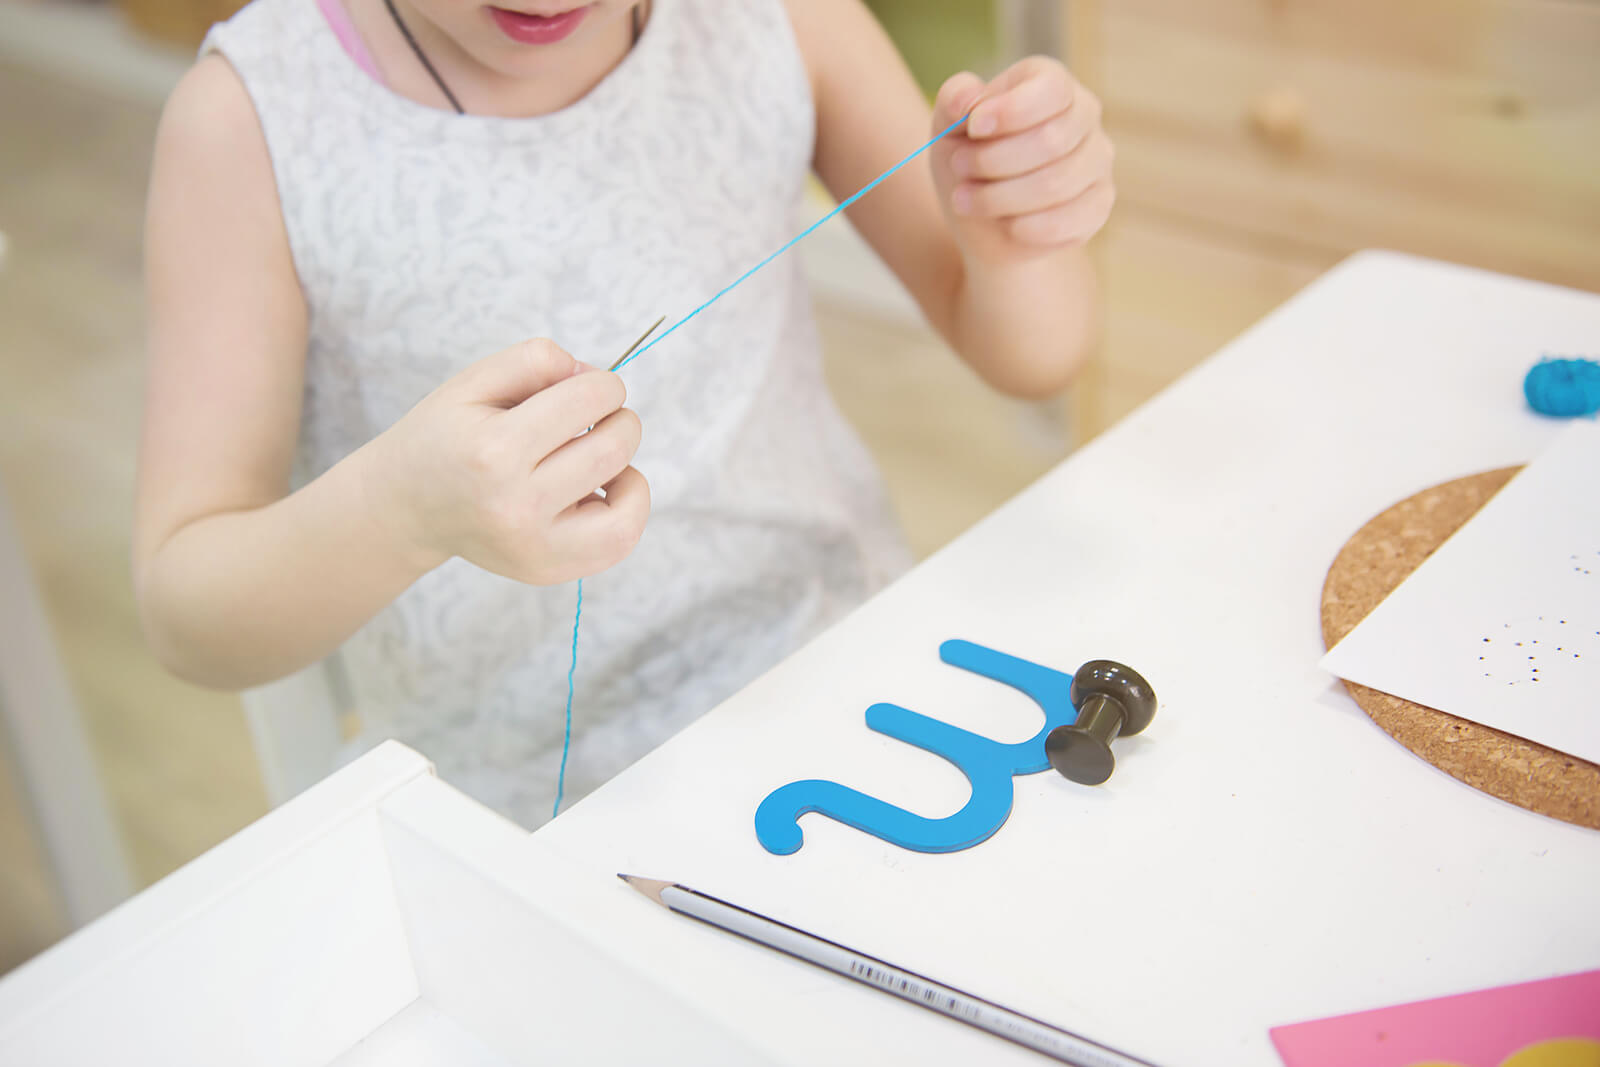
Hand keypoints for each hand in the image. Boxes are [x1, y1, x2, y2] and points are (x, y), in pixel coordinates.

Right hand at [361, 338, 649, 584]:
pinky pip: (620, 540)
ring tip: (595, 454)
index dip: (604, 384)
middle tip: (594, 418)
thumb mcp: (474, 382)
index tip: (593, 387)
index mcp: (495, 450)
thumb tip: (594, 375)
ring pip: (629, 500)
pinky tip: (600, 488)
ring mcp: (534, 545)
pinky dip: (628, 506)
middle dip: (618, 419)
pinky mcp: (546, 569)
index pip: (588, 400)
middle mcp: (517, 504)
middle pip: (613, 447)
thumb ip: (536, 361)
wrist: (406, 508)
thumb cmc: (445, 438)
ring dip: (625, 463)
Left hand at [931, 57, 1114, 264]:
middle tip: (959, 167)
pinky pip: (1070, 219)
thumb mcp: (949, 126)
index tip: (974, 128)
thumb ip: (953, 99)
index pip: (1051, 89)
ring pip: (1056, 184)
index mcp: (1052, 83)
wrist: (983, 220)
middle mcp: (1084, 115)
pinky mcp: (1099, 203)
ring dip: (999, 197)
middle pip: (1051, 140)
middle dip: (992, 160)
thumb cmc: (969, 160)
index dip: (1010, 111)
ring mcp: (1097, 160)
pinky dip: (1028, 227)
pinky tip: (1005, 226)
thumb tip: (966, 100)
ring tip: (963, 200)